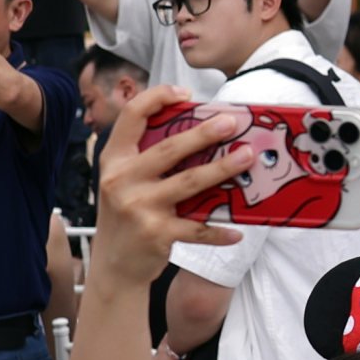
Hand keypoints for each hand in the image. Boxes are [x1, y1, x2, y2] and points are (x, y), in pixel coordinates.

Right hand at [90, 86, 243, 286]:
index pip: (131, 115)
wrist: (112, 267)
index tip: (184, 93)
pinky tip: (238, 230)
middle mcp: (122, 180)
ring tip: (247, 157)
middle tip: (231, 123)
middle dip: (203, 133)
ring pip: (189, 182)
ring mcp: (139, 207)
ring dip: (222, 169)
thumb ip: (145, 157)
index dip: (157, 97)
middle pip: (169, 149)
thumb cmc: (125, 215)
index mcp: (114, 160)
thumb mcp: (122, 181)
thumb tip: (196, 132)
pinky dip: (219, 230)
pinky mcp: (156, 234)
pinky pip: (197, 228)